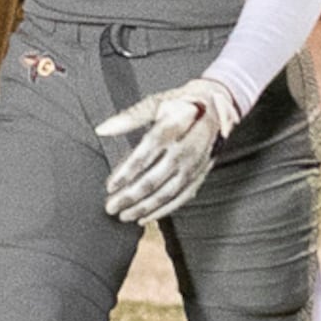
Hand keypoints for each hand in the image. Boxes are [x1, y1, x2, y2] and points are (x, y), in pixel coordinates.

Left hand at [96, 74, 245, 224]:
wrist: (217, 107)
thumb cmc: (182, 104)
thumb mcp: (157, 103)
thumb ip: (130, 117)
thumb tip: (102, 129)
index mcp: (173, 128)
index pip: (146, 154)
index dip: (126, 172)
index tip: (110, 186)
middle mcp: (185, 150)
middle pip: (154, 179)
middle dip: (131, 196)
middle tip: (111, 207)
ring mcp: (194, 165)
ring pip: (167, 193)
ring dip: (144, 207)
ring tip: (125, 216)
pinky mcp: (200, 175)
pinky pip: (181, 198)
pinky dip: (163, 210)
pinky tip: (146, 217)